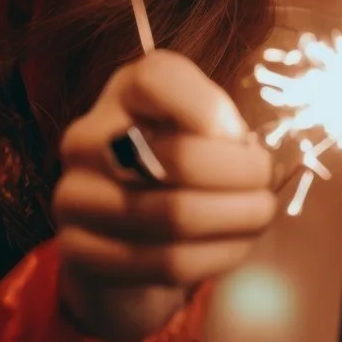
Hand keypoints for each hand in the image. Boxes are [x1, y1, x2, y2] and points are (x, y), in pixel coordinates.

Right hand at [51, 49, 275, 341]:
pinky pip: (165, 262)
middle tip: (266, 185)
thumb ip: (218, 125)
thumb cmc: (175, 169)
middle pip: (178, 156)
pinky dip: (215, 256)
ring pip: (176, 216)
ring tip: (259, 215)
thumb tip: (244, 151)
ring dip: (236, 220)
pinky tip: (234, 246)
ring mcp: (76, 197)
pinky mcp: (80, 251)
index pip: (155, 79)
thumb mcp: (196, 130)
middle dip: (242, 175)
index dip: (209, 107)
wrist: (120, 239)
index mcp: (121, 95)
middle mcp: (86, 139)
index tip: (241, 136)